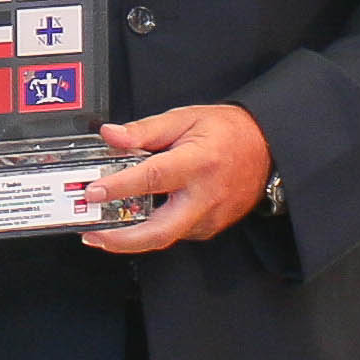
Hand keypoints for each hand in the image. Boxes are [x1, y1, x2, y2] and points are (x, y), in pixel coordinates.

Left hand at [85, 103, 271, 252]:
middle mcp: (205, 195)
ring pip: (165, 236)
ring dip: (131, 236)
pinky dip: (152, 229)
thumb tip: (112, 135)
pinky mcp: (210, 228)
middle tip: (93, 235)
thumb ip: (145, 130)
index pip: (153, 178)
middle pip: (159, 231)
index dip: (120, 187)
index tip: (94, 192)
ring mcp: (210, 217)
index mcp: (198, 162)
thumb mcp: (185, 119)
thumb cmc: (228, 132)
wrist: (266, 147)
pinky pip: (175, 233)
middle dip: (121, 240)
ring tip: (104, 228)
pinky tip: (137, 220)